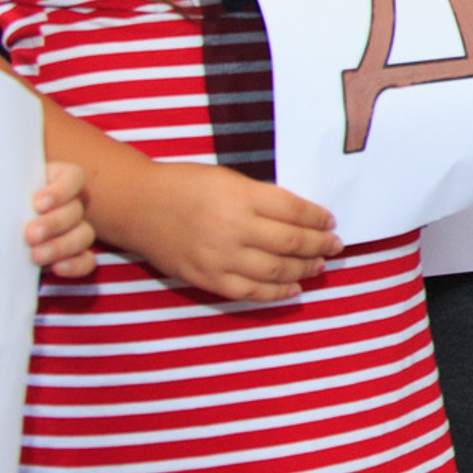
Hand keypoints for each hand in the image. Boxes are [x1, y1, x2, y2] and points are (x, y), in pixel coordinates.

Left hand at [25, 161, 94, 280]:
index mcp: (53, 181)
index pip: (73, 177)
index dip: (61, 190)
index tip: (38, 203)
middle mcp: (67, 204)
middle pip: (76, 209)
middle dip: (54, 223)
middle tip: (30, 235)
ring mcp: (72, 230)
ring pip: (84, 234)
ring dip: (62, 246)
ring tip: (35, 256)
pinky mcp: (71, 256)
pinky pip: (86, 260)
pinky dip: (76, 264)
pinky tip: (57, 268)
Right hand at [126, 163, 340, 303]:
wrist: (138, 206)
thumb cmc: (185, 185)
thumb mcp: (229, 179)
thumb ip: (262, 199)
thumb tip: (301, 218)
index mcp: (240, 197)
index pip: (294, 211)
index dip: (318, 218)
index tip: (331, 221)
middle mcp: (233, 228)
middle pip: (291, 242)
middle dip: (319, 245)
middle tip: (334, 245)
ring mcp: (219, 257)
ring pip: (275, 270)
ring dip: (304, 270)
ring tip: (319, 266)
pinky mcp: (206, 278)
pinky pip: (249, 292)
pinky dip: (276, 293)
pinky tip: (293, 289)